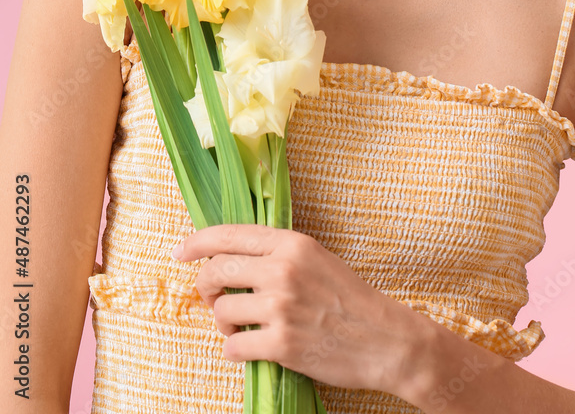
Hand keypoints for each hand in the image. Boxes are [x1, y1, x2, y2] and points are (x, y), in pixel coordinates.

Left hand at [171, 223, 420, 394]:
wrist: (386, 339)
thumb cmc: (349, 299)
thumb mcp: (316, 259)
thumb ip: (277, 254)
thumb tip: (229, 258)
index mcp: (292, 243)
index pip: (230, 234)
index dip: (197, 243)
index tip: (179, 252)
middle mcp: (283, 269)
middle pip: (216, 270)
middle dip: (206, 287)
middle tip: (215, 299)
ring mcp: (282, 307)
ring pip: (222, 310)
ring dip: (224, 322)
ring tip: (243, 327)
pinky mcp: (282, 344)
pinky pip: (233, 345)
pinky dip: (236, 349)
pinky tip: (253, 347)